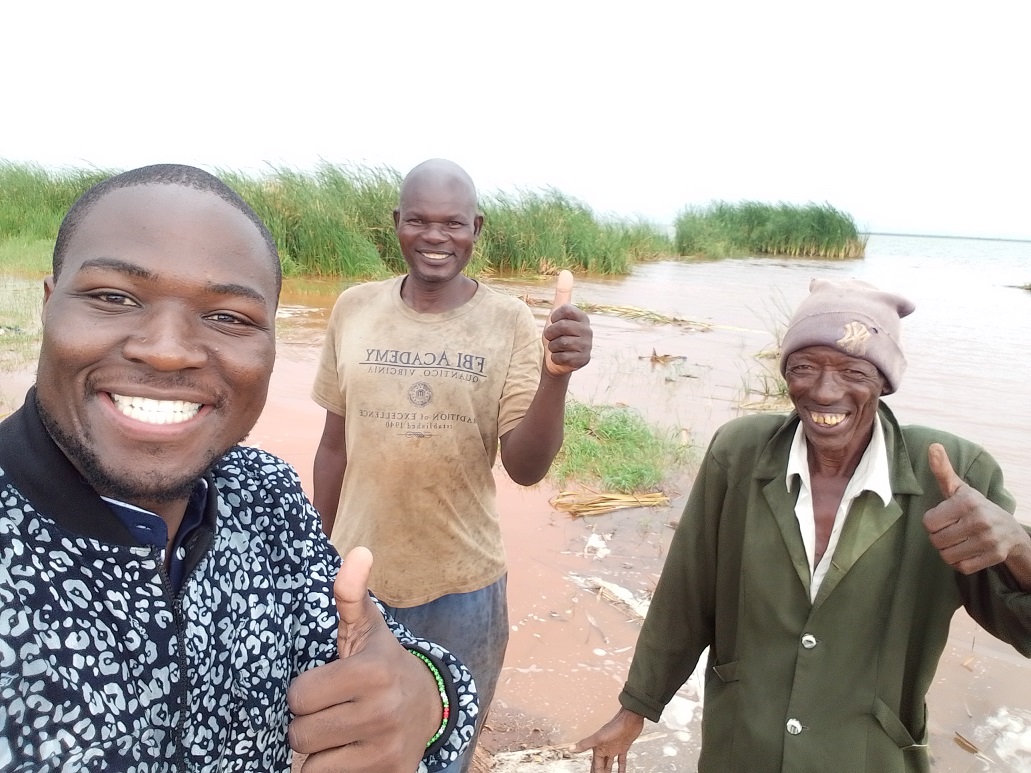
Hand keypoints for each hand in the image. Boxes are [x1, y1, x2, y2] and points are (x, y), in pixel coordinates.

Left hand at [288, 547, 441, 771]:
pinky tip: (351, 752)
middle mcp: (381, 711)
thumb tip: (358, 552)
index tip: (324, 686)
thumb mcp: (366, 629)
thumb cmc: (382, 664)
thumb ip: (350, 594)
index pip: (298, 696)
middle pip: (300, 733)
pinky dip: (332, 770)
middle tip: (331, 710)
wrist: (429, 707)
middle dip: (308, 723)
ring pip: (311, 763)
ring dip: (318, 750)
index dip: (304, 692)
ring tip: (339, 732)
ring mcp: (387, 747)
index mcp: (371, 672)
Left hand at [544, 270, 591, 375]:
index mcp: (582, 317)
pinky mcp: (584, 360)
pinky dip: (556, 358)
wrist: (556, 360)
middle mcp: (588, 330)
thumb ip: (562, 293)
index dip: (553, 318)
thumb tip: (566, 272)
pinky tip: (560, 358)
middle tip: (551, 338)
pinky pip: (563, 357)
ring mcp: (588, 346)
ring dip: (552, 347)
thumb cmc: (556, 334)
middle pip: (562, 327)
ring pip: (561, 343)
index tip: (554, 323)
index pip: (564, 310)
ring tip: (556, 348)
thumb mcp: (556, 313)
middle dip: (550, 334)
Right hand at [571, 707, 644, 771]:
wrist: (630, 719)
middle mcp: (605, 749)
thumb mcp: (598, 738)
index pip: (595, 765)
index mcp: (598, 748)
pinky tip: (622, 772)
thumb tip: (571, 748)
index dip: (595, 772)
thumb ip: (585, 744)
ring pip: (610, 764)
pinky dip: (621, 768)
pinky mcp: (623, 748)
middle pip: (602, 765)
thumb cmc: (615, 726)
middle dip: (601, 772)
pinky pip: (621, 761)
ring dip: (609, 771)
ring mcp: (614, 748)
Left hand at [923, 443, 1028, 574]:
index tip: (944, 518)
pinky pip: (961, 567)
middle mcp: (980, 520)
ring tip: (958, 541)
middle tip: (951, 531)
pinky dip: (960, 563)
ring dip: (948, 552)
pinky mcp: (995, 557)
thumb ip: (942, 470)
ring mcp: (989, 540)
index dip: (932, 522)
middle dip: (939, 538)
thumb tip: (933, 446)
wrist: (1010, 531)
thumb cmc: (974, 507)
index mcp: (967, 501)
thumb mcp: (958, 488)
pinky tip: (967, 552)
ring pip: (947, 556)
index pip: (928, 522)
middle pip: (936, 541)